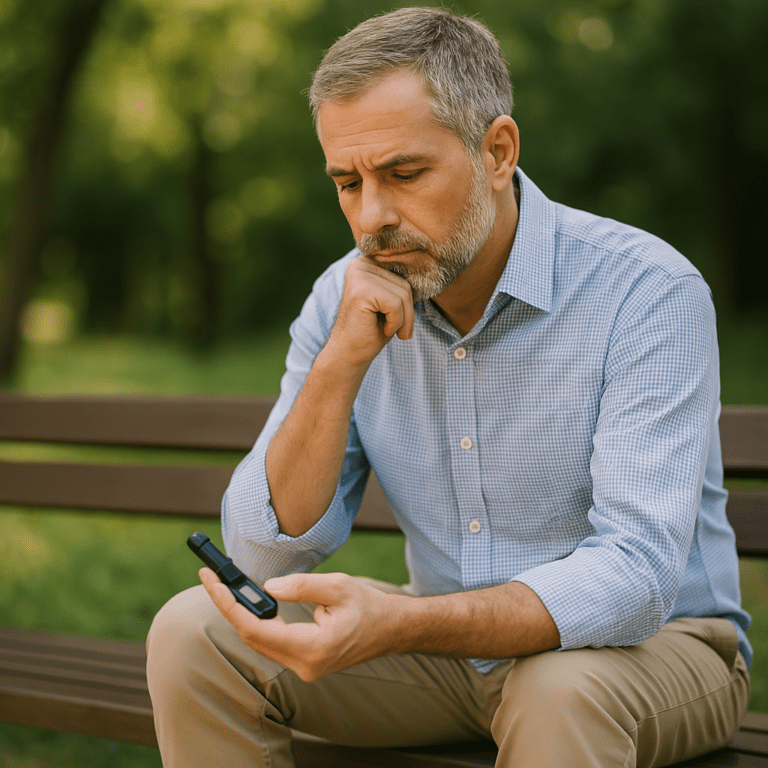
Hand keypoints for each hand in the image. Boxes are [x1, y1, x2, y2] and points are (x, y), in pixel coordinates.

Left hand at [199, 568, 398, 681]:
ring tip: (223, 587)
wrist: (392, 629)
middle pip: (252, 637)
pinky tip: (247, 604)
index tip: (212, 581)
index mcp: (313, 648)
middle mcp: (305, 665)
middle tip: (212, 578)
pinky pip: (272, 644)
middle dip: (228, 606)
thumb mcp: (338, 586)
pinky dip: (256, 623)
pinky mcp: (305, 663)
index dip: (229, 604)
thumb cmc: (369, 606)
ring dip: (240, 615)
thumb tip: (267, 587)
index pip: (256, 629)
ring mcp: (304, 668)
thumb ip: (301, 586)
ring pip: (260, 642)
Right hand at [325, 255, 414, 368]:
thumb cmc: (372, 330)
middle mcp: (360, 264)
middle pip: (405, 285)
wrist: (349, 354)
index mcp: (367, 263)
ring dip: (403, 320)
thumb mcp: (390, 301)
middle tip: (398, 330)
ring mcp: (359, 276)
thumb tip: (426, 269)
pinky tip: (383, 330)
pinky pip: (396, 305)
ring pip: (403, 295)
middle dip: (407, 313)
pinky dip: (396, 323)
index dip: (407, 302)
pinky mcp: (362, 291)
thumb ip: (400, 283)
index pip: (404, 276)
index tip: (398, 319)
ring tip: (390, 330)